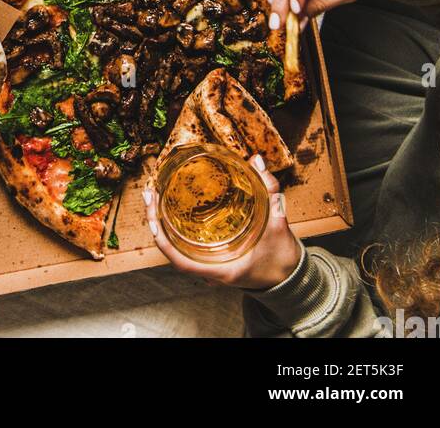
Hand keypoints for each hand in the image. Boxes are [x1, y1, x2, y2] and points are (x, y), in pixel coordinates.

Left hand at [145, 157, 300, 290]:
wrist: (289, 278)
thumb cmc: (281, 257)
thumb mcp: (278, 222)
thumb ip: (269, 191)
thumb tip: (257, 161)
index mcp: (223, 269)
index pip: (182, 263)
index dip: (164, 242)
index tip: (152, 216)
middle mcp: (212, 272)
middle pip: (174, 252)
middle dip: (157, 224)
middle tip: (150, 194)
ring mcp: (211, 267)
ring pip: (179, 249)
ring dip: (164, 225)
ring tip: (155, 197)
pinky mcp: (214, 260)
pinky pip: (188, 249)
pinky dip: (177, 231)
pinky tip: (172, 210)